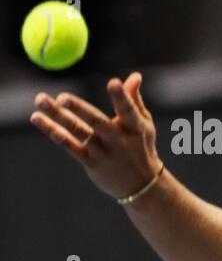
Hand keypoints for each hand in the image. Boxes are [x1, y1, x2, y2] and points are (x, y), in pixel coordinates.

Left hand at [30, 72, 161, 198]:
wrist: (140, 184)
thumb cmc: (141, 147)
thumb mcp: (143, 124)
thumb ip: (134, 100)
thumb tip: (135, 75)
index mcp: (135, 128)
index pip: (129, 110)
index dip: (122, 97)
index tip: (114, 82)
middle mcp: (119, 140)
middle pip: (98, 121)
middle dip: (80, 109)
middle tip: (63, 97)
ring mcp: (104, 153)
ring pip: (79, 132)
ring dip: (58, 116)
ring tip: (40, 101)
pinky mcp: (92, 163)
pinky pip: (70, 146)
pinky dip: (54, 132)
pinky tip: (39, 119)